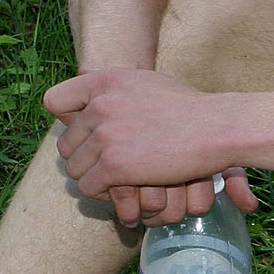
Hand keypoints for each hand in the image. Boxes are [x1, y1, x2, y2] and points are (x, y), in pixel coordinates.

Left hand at [43, 69, 257, 221]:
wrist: (219, 127)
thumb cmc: (191, 108)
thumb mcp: (146, 83)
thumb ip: (116, 90)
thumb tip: (91, 94)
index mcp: (105, 80)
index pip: (54, 101)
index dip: (66, 120)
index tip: (84, 131)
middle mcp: (99, 105)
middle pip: (65, 143)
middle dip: (84, 158)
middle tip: (108, 165)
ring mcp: (105, 135)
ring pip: (75, 169)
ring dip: (94, 178)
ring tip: (117, 181)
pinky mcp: (115, 165)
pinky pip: (89, 186)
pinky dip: (104, 193)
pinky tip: (124, 189)